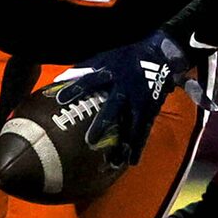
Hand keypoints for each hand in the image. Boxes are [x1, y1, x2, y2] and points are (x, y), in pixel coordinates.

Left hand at [52, 29, 195, 164]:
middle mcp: (123, 88)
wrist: (157, 55)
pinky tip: (131, 161)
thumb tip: (60, 78)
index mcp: (109, 73)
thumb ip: (83, 69)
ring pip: (130, 125)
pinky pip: (143, 129)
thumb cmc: (123, 58)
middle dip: (101, 124)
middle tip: (90, 141)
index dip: (75, 89)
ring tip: (113, 162)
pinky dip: (138, 145)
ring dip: (122, 144)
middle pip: (111, 108)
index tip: (61, 99)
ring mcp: (138, 100)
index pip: (89, 81)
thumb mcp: (103, 58)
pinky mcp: (150, 109)